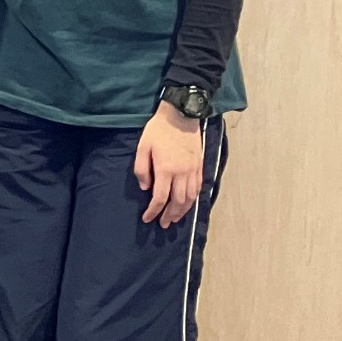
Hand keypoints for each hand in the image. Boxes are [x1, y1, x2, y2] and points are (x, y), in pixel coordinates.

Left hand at [136, 105, 208, 226]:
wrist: (181, 116)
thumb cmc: (158, 130)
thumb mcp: (143, 147)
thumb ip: (142, 169)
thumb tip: (145, 188)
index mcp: (166, 169)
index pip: (160, 197)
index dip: (153, 211)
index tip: (148, 219)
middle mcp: (181, 173)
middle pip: (177, 202)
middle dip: (169, 215)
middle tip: (163, 224)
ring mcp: (193, 170)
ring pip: (190, 197)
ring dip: (182, 211)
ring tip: (175, 218)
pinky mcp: (199, 166)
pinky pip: (198, 188)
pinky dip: (193, 199)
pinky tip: (187, 204)